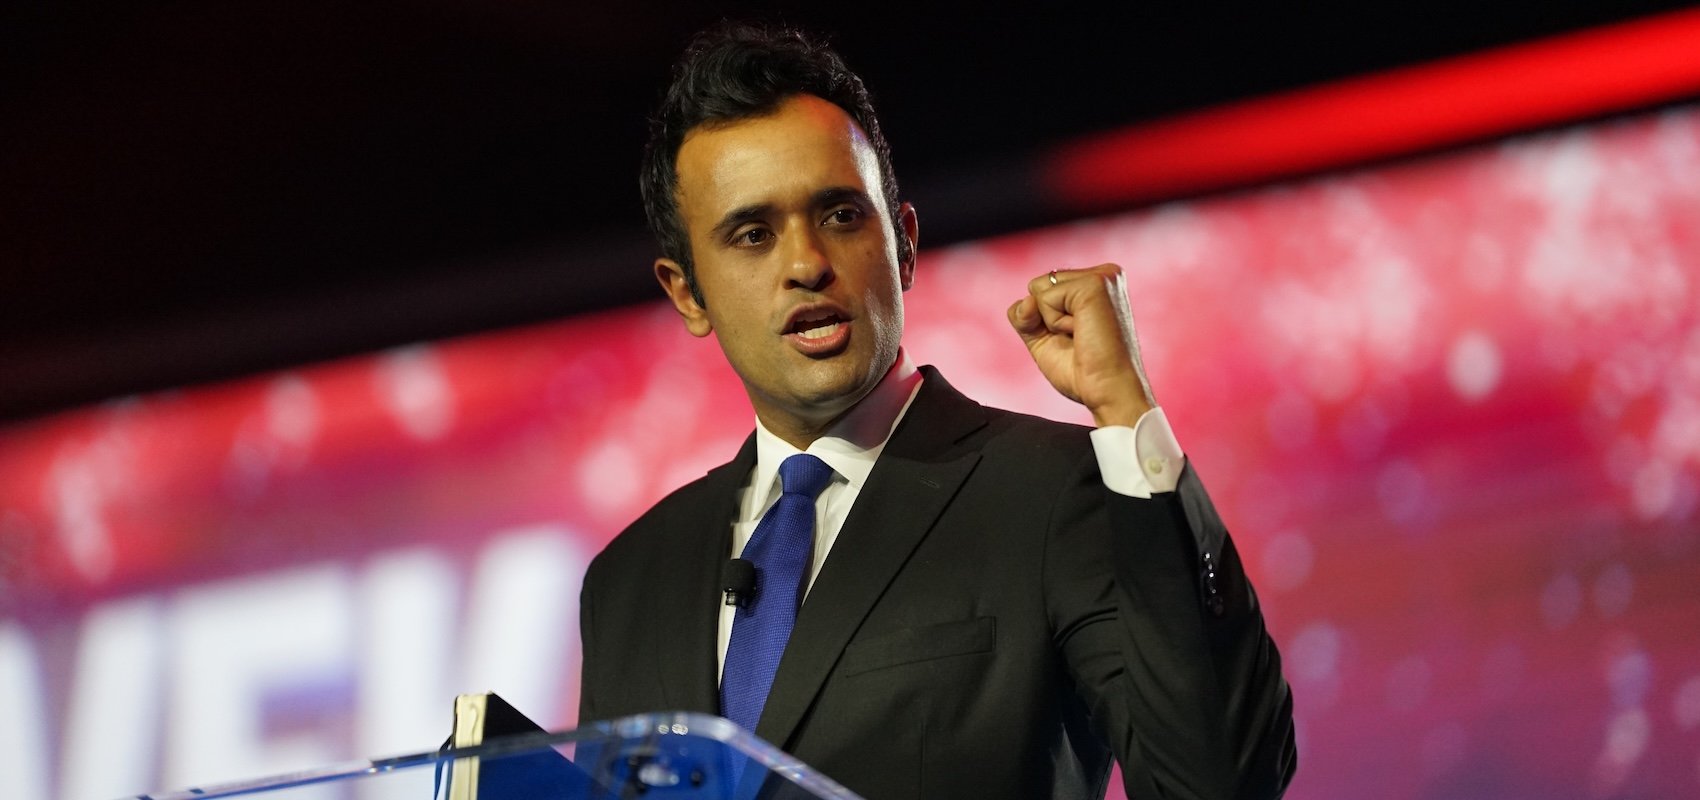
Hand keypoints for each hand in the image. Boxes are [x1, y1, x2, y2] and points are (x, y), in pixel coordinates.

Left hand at [1007, 264, 1155, 427]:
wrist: (1108, 391)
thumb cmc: (1085, 372)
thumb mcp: (1043, 338)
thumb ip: (1024, 315)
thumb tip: (1025, 300)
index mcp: (1097, 283)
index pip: (1043, 288)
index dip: (1045, 320)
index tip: (1078, 338)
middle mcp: (1103, 274)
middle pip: (1037, 285)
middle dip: (1046, 319)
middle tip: (1080, 338)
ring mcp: (1101, 276)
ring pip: (1037, 289)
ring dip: (1051, 321)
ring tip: (1083, 335)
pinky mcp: (1094, 284)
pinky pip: (1044, 298)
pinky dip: (1054, 323)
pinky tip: (1082, 332)